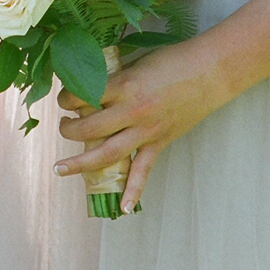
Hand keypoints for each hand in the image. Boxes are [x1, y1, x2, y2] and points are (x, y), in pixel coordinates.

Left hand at [54, 37, 233, 212]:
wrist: (209, 72)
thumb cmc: (170, 61)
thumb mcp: (134, 64)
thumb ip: (113, 80)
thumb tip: (87, 88)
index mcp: (123, 86)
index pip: (81, 97)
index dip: (66, 99)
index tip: (63, 99)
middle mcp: (131, 111)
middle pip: (89, 129)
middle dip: (68, 130)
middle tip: (63, 127)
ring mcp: (147, 131)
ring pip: (108, 154)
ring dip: (81, 163)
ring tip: (60, 168)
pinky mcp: (160, 142)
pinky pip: (143, 171)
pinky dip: (133, 191)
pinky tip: (122, 208)